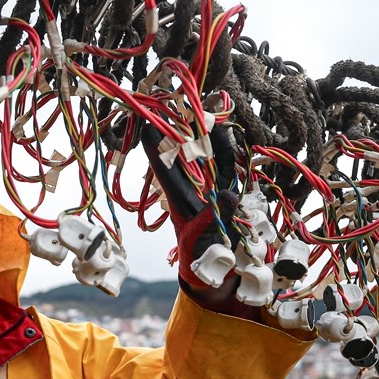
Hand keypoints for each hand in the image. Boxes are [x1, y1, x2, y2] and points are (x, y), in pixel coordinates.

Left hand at [141, 122, 241, 304]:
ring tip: (207, 112)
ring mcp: (211, 189)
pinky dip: (228, 149)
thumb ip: (213, 220)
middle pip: (184, 155)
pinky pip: (229, 166)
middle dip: (182, 130)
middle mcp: (192, 189)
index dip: (155, 145)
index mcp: (176, 200)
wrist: (216, 273)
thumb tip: (228, 195)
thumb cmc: (198, 259)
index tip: (148, 123)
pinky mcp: (230, 191)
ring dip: (207, 135)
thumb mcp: (201, 242)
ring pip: (208, 156)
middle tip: (181, 106)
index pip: (163, 168)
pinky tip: (226, 132)